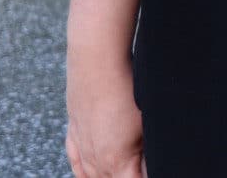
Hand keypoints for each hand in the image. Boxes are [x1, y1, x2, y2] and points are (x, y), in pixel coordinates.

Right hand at [65, 61, 145, 177]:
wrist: (97, 60)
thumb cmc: (127, 87)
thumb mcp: (147, 123)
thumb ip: (147, 153)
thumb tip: (152, 164)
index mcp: (116, 162)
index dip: (144, 176)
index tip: (149, 169)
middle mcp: (96, 160)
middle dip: (130, 175)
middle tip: (139, 165)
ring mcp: (82, 146)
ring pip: (93, 177)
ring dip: (108, 176)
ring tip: (122, 168)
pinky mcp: (74, 131)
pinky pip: (77, 163)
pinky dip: (85, 173)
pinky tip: (92, 173)